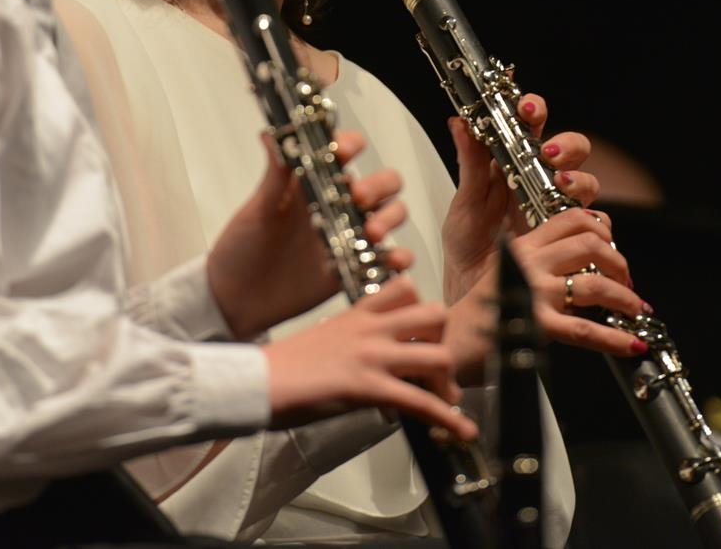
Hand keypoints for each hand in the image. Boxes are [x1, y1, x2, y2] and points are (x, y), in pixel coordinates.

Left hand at [209, 129, 411, 340]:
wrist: (236, 300)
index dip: (352, 145)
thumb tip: (271, 133)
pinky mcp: (355, 267)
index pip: (346, 150)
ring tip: (372, 232)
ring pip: (393, 214)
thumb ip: (274, 175)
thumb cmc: (242, 248)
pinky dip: (398, 257)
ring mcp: (350, 236)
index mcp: (315, 183)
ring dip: (391, 217)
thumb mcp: (258, 210)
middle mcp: (338, 205)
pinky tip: (389, 260)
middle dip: (379, 185)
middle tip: (358, 197)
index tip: (345, 152)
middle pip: (383, 182)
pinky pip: (390, 258)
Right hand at [262, 276, 476, 440]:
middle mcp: (371, 329)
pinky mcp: (368, 388)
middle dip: (445, 341)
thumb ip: (353, 339)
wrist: (257, 381)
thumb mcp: (325, 338)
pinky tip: (463, 432)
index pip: (406, 288)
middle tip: (436, 368)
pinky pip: (421, 402)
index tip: (423, 333)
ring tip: (446, 401)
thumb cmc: (282, 366)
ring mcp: (372, 357)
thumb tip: (370, 360)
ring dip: (448, 383)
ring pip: (438, 356)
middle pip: (435, 315)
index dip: (422, 308)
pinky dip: (449, 419)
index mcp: (358, 313)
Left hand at [441, 93, 601, 304]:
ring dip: (578, 179)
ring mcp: (559, 206)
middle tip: (550, 153)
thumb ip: (469, 164)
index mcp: (513, 163)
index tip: (527, 107)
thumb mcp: (464, 203)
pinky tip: (580, 222)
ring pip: (586, 181)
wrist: (474, 287)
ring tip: (561, 186)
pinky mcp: (571, 234)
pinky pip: (595, 222)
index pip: (531, 125)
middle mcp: (541, 180)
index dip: (535, 109)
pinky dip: (593, 220)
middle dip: (566, 145)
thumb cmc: (467, 243)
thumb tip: (461, 123)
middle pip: (571, 148)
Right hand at [445, 208, 644, 381]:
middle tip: (626, 282)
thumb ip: (538, 267)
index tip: (613, 250)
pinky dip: (614, 339)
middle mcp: (529, 262)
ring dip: (624, 298)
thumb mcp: (505, 274)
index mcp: (523, 247)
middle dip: (619, 262)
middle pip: (590, 243)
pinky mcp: (535, 324)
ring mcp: (532, 292)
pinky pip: (585, 330)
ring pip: (595, 283)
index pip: (572, 219)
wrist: (449, 341)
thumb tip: (580, 273)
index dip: (603, 230)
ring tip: (635, 310)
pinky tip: (631, 345)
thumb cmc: (478, 315)